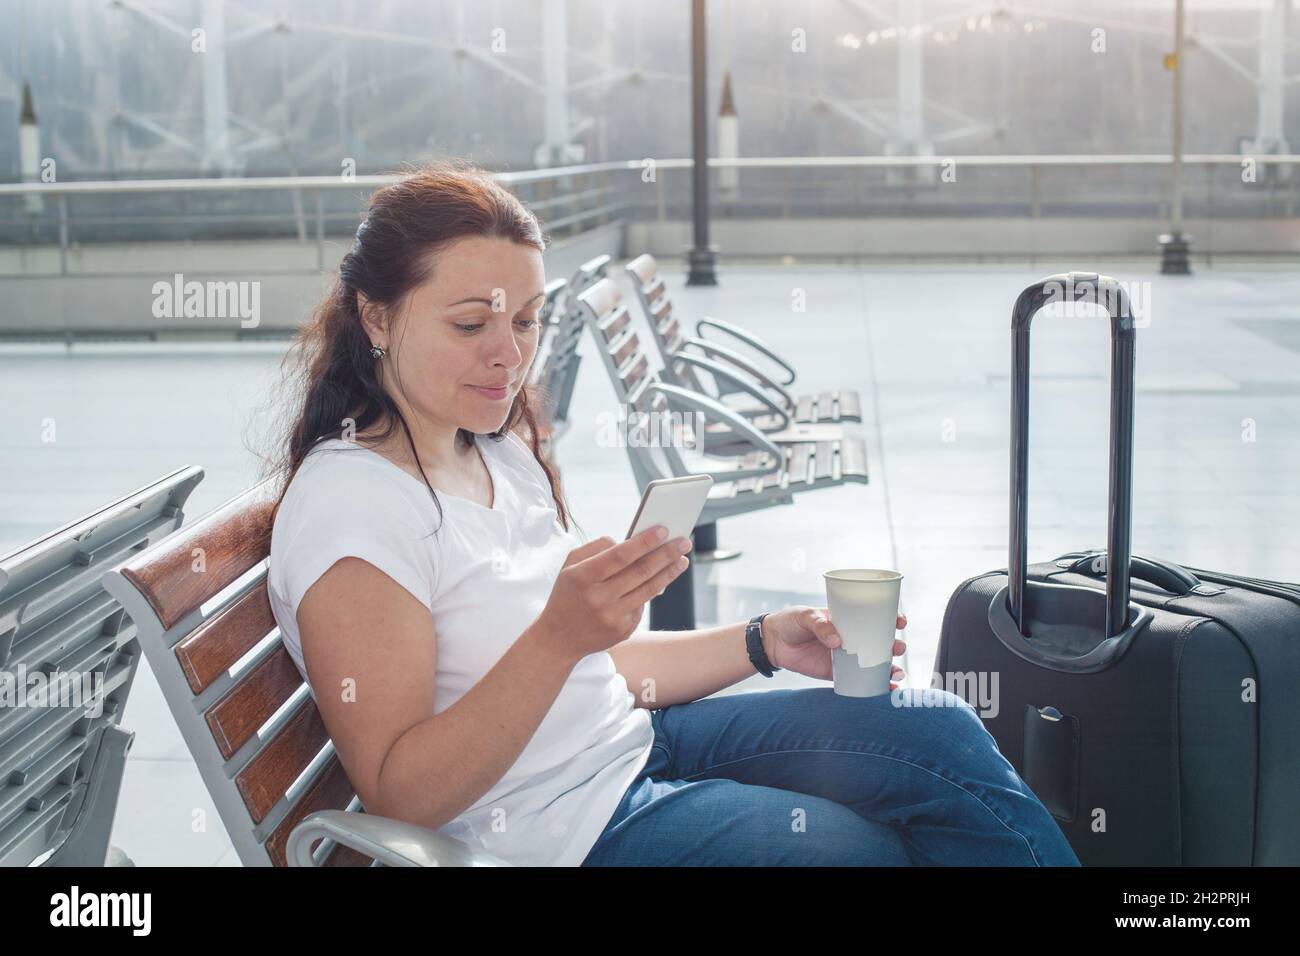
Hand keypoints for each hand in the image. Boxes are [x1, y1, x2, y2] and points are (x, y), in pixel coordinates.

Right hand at [535, 526, 691, 662]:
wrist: (558, 639)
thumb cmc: (568, 594)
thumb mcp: (570, 566)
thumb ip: (596, 548)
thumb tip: (629, 542)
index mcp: (582, 578)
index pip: (619, 556)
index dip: (643, 542)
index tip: (663, 530)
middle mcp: (598, 599)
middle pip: (640, 572)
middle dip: (666, 554)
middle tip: (684, 542)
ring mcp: (612, 617)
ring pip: (649, 590)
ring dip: (669, 572)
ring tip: (682, 559)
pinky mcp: (623, 631)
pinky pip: (643, 605)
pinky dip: (652, 590)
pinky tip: (661, 579)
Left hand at [761, 605, 906, 686]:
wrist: (773, 642)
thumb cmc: (790, 621)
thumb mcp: (805, 615)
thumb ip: (821, 624)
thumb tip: (837, 641)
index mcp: (847, 619)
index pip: (875, 617)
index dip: (892, 618)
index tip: (900, 621)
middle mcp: (851, 638)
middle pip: (880, 642)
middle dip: (895, 646)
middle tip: (897, 648)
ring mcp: (846, 657)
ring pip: (874, 663)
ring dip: (890, 668)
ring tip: (896, 673)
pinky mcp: (837, 673)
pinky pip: (859, 681)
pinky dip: (874, 687)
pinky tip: (885, 690)